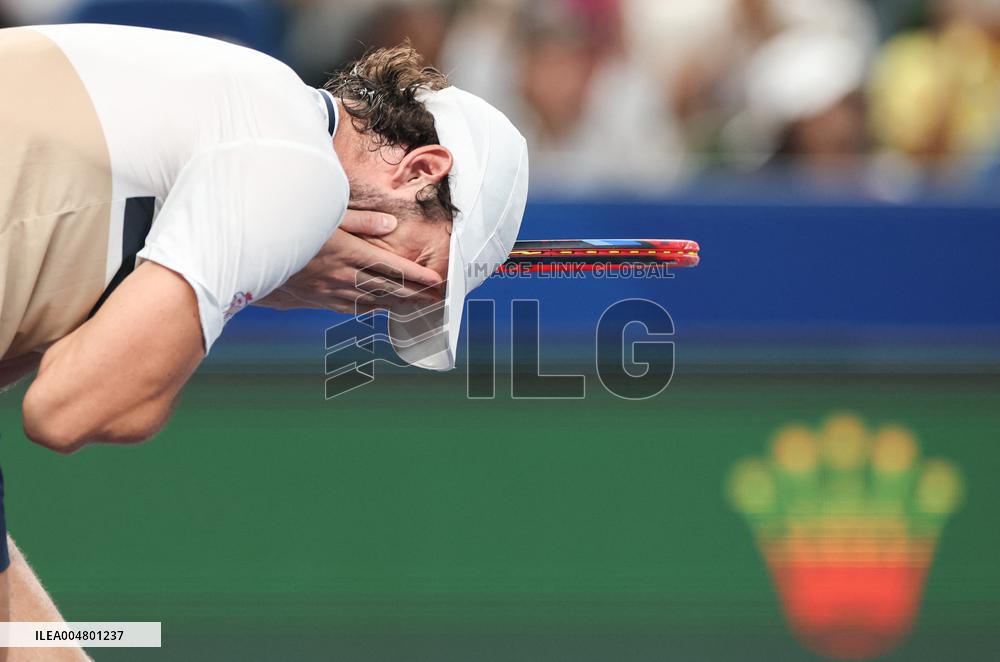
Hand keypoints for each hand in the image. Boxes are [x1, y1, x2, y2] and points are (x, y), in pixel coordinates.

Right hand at [256, 210, 443, 313]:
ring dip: (397, 304)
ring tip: (416, 306)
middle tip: (436, 298)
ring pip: (373, 301)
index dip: (417, 276)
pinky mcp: (319, 300)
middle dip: (415, 294)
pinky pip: (352, 308)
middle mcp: (344, 276)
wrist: (254, 256)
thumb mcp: (326, 215)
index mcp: (350, 253)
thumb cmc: (291, 228)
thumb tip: (390, 224)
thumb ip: (361, 221)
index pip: (392, 267)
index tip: (436, 281)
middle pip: (389, 288)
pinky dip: (371, 308)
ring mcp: (332, 291)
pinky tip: (380, 309)